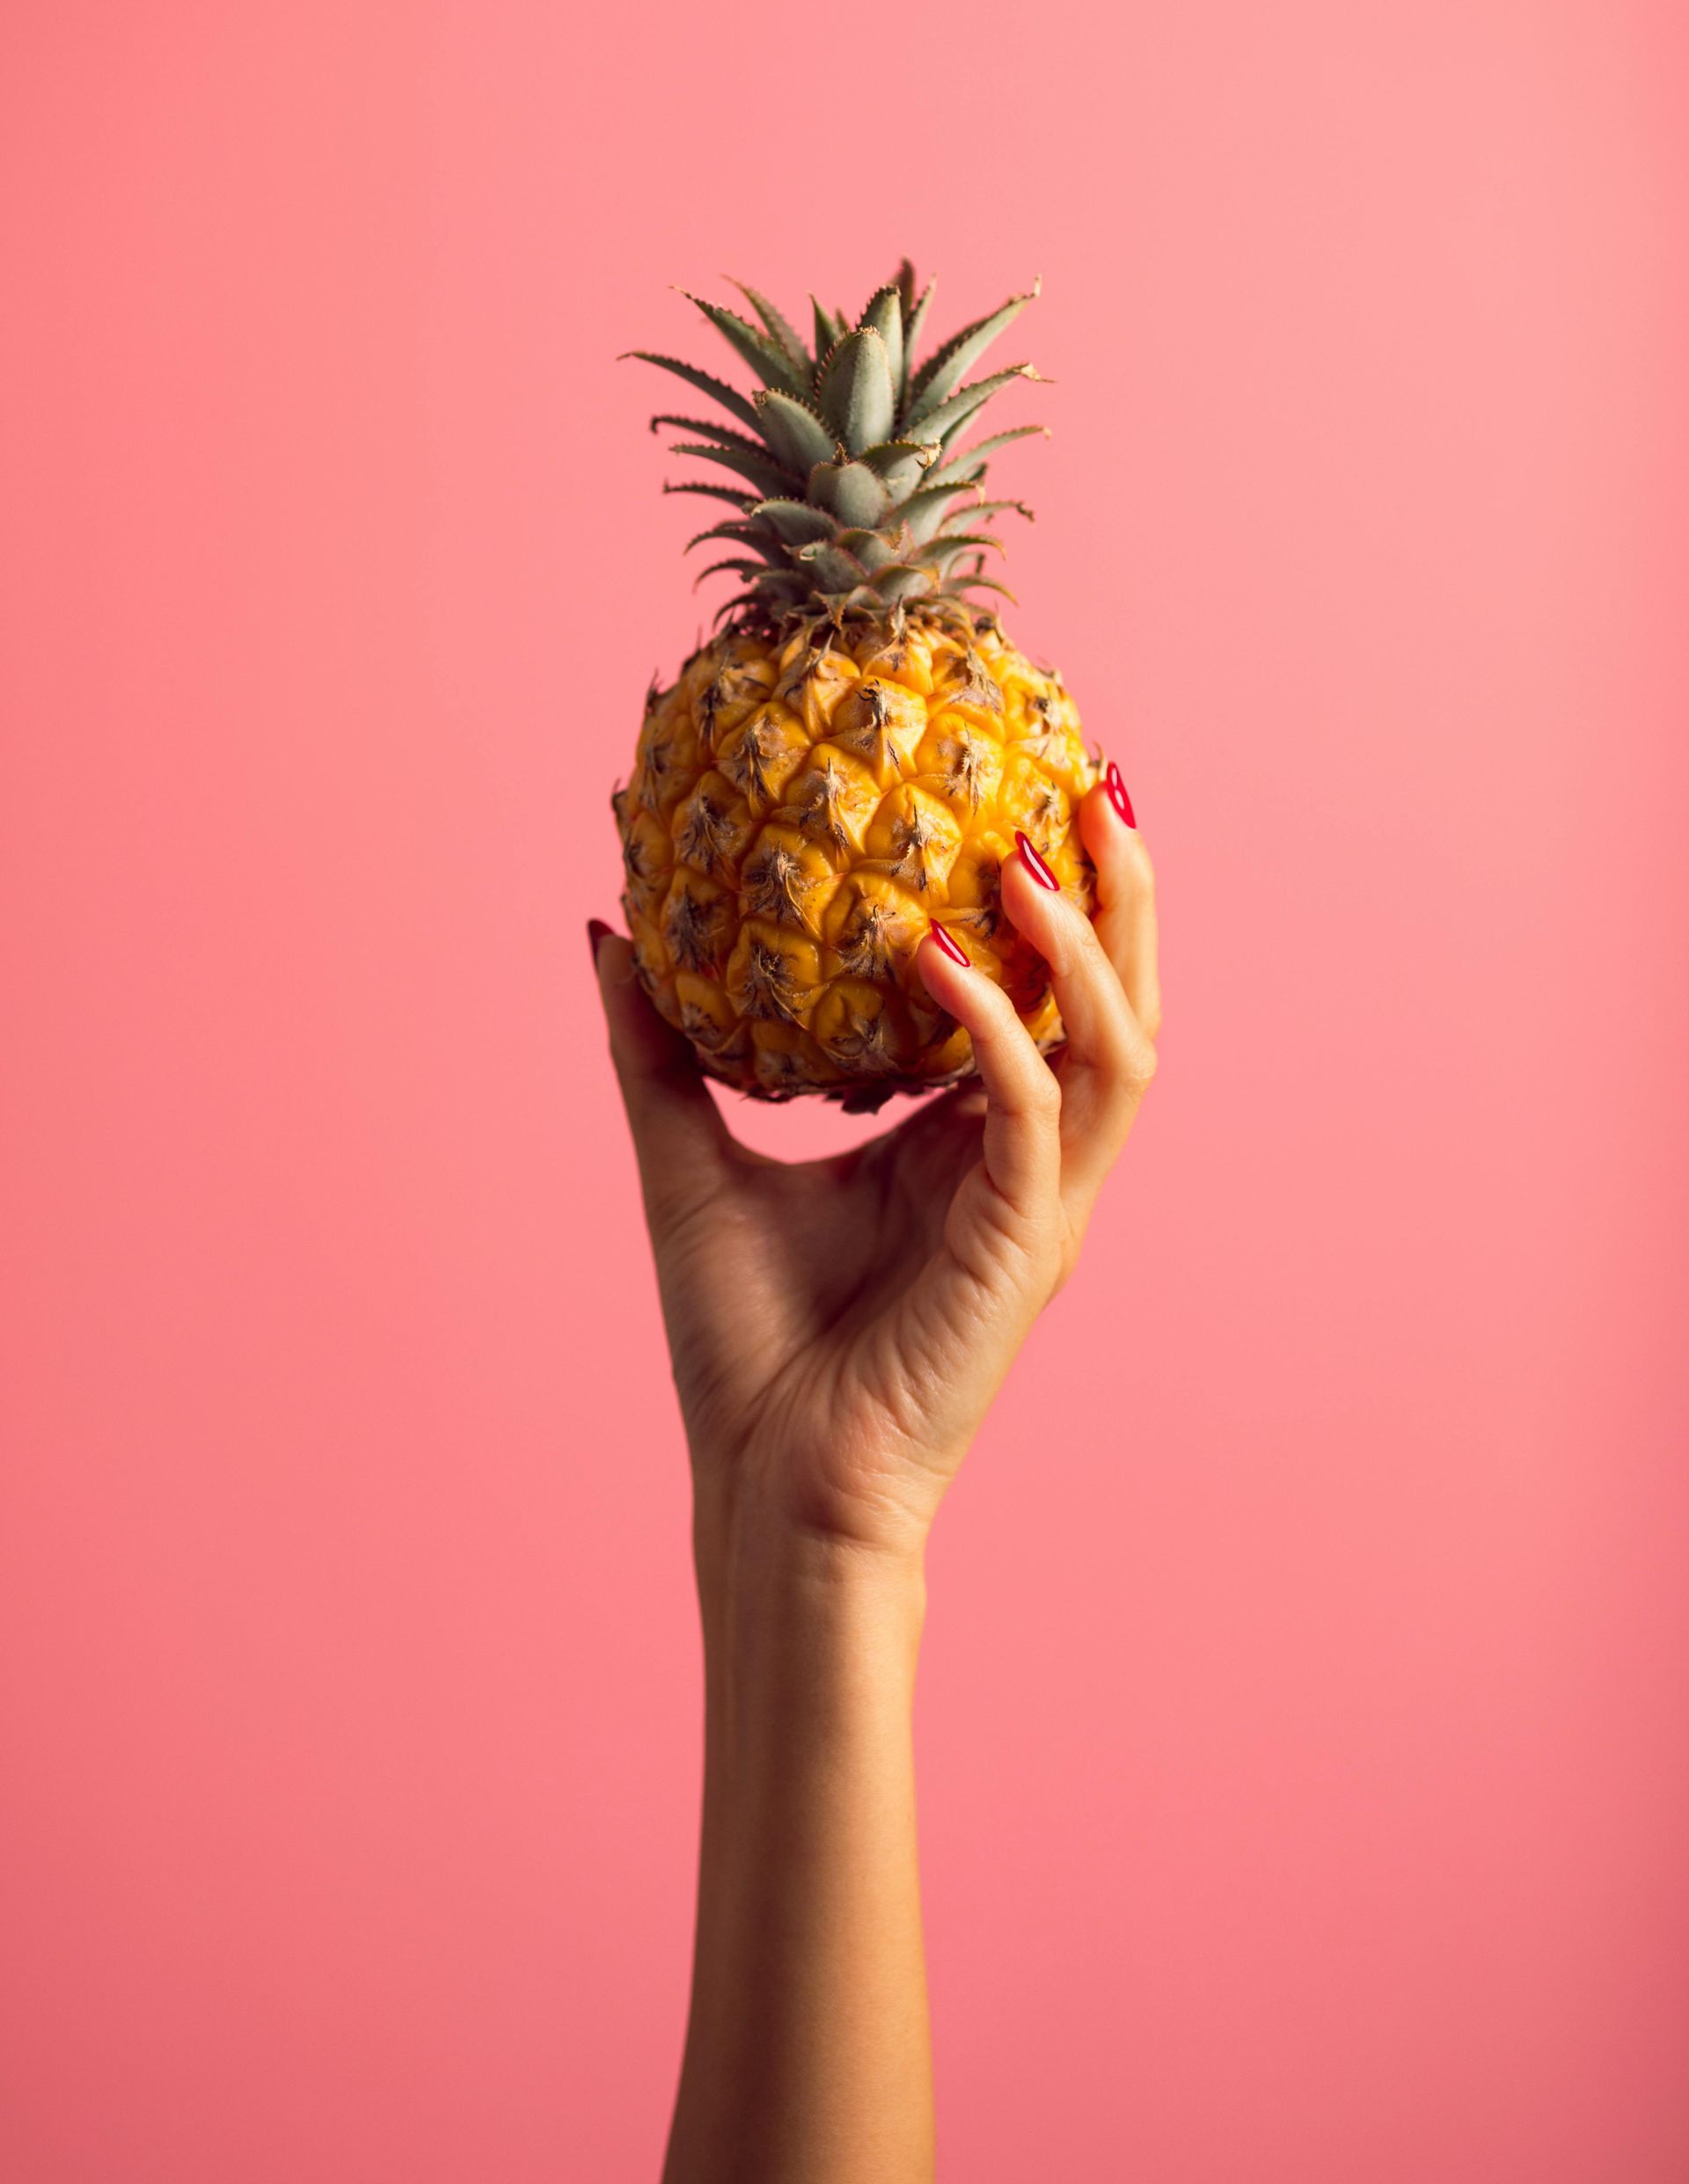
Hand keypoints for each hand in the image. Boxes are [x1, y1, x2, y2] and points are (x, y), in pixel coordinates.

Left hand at [593, 778, 1160, 1568]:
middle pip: (1120, 1004)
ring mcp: (1039, 1208)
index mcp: (973, 1143)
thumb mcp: (689, 1159)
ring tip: (1032, 847)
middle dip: (1122, 894)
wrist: (763, 1486)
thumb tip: (611, 929)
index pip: (1047, 997)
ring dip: (1085, 944)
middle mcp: (1028, 1165)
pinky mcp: (1024, 1249)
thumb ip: (662, 1047)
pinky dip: (997, 1026)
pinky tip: (940, 955)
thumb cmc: (743, 1345)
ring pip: (1117, 1049)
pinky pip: (1037, 1113)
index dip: (1061, 896)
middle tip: (1091, 780)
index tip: (1029, 786)